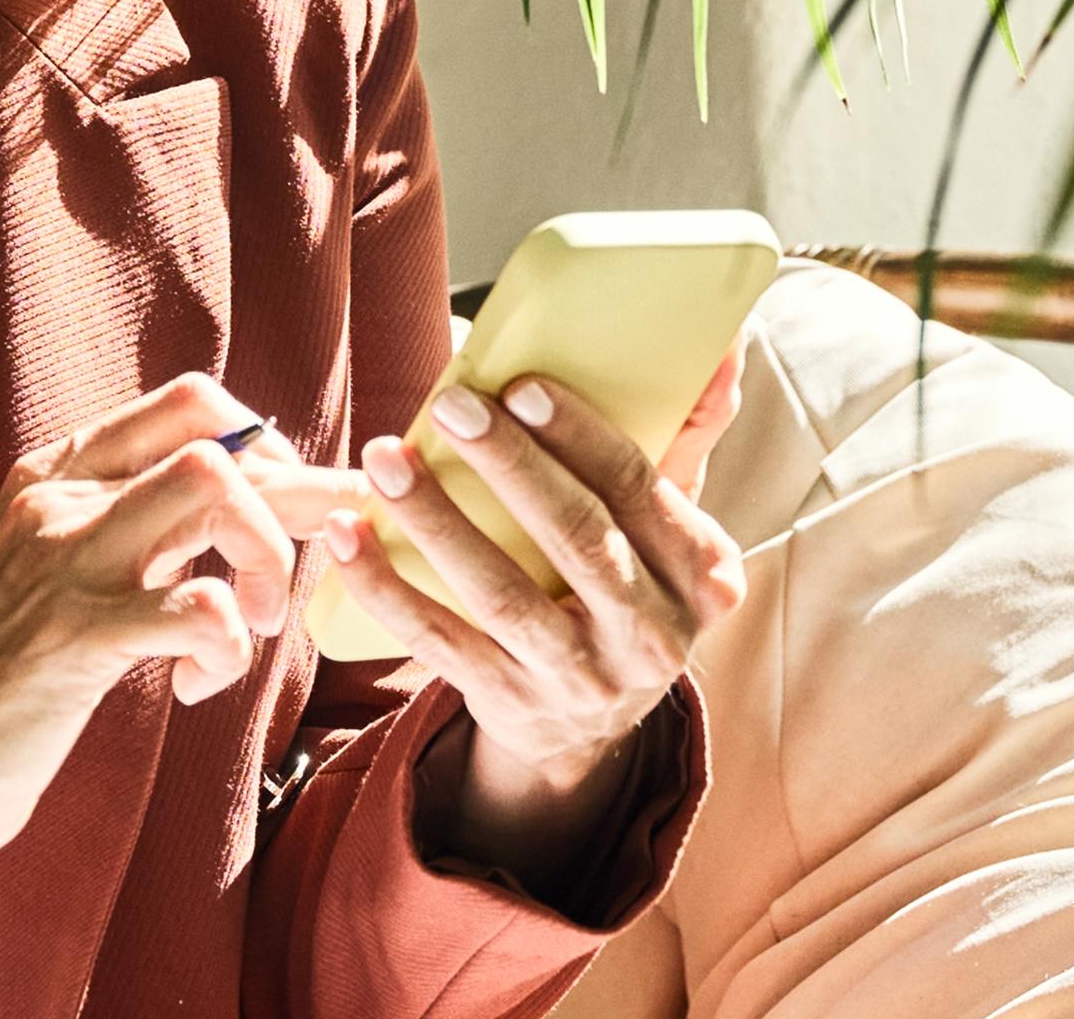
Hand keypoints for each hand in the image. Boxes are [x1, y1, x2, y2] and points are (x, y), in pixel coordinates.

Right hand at [0, 373, 368, 977]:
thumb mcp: (57, 577)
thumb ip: (132, 532)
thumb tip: (250, 504)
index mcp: (55, 477)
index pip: (188, 403)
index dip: (263, 447)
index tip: (283, 511)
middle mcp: (59, 501)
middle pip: (215, 441)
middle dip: (289, 502)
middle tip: (284, 578)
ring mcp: (65, 562)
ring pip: (217, 490)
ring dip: (267, 561)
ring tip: (252, 627)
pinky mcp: (76, 636)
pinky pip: (205, 606)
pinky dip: (229, 648)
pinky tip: (196, 687)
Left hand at [320, 357, 744, 890]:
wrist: (592, 727)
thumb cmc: (630, 585)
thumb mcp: (674, 528)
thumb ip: (689, 438)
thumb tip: (725, 345)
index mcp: (702, 576)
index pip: (641, 490)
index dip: (581, 436)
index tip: (522, 385)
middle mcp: (650, 635)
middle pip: (578, 539)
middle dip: (511, 466)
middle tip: (452, 406)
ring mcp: (578, 678)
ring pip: (501, 593)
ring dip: (437, 521)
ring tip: (386, 458)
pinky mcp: (510, 702)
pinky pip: (439, 642)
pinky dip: (386, 588)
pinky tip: (348, 536)